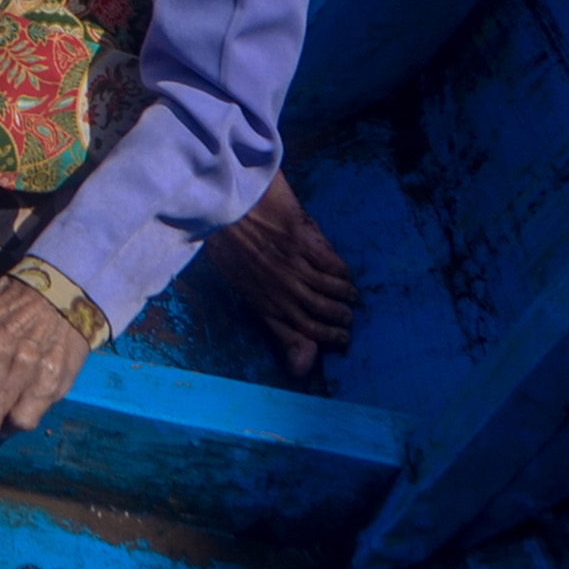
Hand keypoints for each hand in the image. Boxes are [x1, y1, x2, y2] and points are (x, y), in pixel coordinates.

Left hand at [204, 170, 357, 379]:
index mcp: (261, 301)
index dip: (324, 339)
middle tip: (349, 322)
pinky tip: (345, 274)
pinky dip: (341, 272)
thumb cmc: (224, 242)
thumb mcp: (239, 283)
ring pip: (328, 289)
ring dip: (344, 297)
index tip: (341, 341)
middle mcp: (279, 287)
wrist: (216, 203)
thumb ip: (272, 319)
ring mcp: (290, 262)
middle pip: (320, 312)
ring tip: (351, 298)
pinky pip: (329, 262)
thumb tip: (300, 365)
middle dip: (339, 321)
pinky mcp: (298, 237)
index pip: (299, 331)